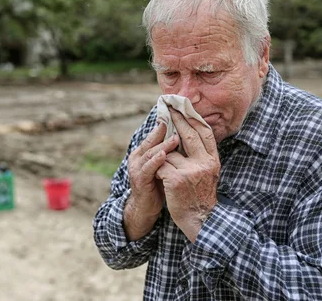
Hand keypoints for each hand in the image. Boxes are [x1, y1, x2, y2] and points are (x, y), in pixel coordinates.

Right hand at [124, 123, 178, 240]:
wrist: (146, 208)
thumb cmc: (158, 184)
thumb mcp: (165, 164)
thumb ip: (170, 151)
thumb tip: (185, 134)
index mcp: (144, 150)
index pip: (157, 133)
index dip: (168, 123)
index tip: (180, 113)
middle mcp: (138, 156)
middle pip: (153, 139)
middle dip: (165, 129)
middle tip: (178, 120)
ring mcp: (137, 168)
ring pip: (150, 152)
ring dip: (163, 145)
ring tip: (175, 138)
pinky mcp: (139, 180)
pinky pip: (148, 168)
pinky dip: (156, 161)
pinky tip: (164, 156)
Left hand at [156, 108, 219, 241]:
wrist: (200, 220)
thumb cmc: (200, 195)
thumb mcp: (208, 173)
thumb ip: (201, 155)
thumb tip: (188, 133)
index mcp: (213, 160)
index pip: (205, 132)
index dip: (194, 118)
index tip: (184, 107)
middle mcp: (204, 163)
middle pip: (188, 134)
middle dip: (176, 119)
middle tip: (168, 108)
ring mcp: (190, 171)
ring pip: (169, 152)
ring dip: (163, 156)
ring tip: (165, 168)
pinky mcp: (176, 179)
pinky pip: (161, 165)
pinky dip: (158, 169)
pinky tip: (160, 177)